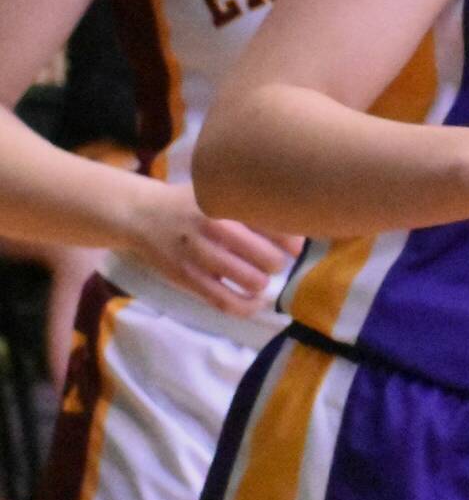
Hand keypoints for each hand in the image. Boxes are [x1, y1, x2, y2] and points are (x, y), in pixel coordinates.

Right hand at [127, 183, 302, 317]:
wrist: (140, 214)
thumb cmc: (190, 203)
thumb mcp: (217, 192)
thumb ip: (250, 205)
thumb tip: (295, 227)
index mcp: (227, 203)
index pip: (274, 225)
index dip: (292, 241)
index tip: (295, 246)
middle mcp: (214, 228)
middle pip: (268, 257)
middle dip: (277, 263)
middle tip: (272, 261)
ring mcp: (199, 255)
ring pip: (250, 280)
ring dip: (262, 283)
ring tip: (259, 278)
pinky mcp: (187, 277)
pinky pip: (224, 300)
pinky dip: (246, 306)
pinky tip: (254, 302)